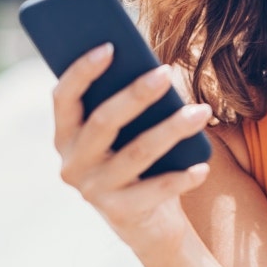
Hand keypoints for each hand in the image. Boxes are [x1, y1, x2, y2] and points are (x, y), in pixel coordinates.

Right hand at [52, 42, 213, 262]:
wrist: (145, 220)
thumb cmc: (135, 156)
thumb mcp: (125, 130)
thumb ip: (126, 101)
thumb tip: (154, 68)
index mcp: (66, 134)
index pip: (64, 97)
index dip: (82, 71)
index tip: (110, 46)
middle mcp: (73, 163)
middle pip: (103, 122)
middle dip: (136, 94)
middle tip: (167, 72)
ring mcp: (94, 190)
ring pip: (137, 153)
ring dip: (173, 129)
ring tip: (202, 111)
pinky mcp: (120, 213)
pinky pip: (156, 190)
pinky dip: (182, 177)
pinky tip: (203, 165)